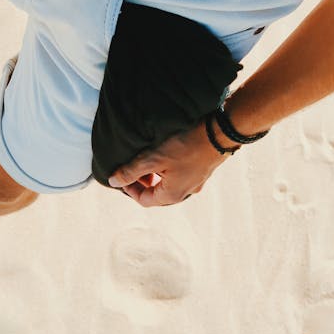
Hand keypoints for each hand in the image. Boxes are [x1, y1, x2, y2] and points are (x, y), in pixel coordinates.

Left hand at [108, 119, 234, 206]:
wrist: (220, 133)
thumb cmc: (185, 146)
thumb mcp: (153, 158)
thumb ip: (131, 171)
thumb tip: (113, 182)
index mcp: (171, 195)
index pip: (143, 200)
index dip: (129, 189)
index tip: (121, 174)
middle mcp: (184, 194)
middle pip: (156, 194)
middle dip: (142, 183)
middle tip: (133, 167)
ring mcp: (195, 184)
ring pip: (168, 185)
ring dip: (155, 176)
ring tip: (148, 159)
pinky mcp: (201, 172)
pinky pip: (179, 177)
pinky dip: (167, 171)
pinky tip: (166, 156)